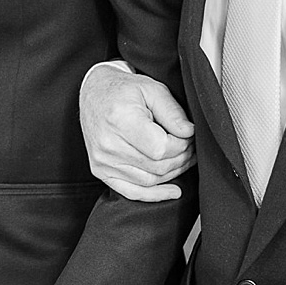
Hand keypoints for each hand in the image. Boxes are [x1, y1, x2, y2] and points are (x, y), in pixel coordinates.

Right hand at [80, 57, 191, 194]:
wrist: (94, 94)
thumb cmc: (123, 90)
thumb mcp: (152, 89)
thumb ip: (172, 112)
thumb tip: (189, 133)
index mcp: (120, 119)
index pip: (160, 148)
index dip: (181, 145)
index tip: (188, 136)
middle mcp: (108, 144)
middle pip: (156, 166)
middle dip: (180, 158)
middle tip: (191, 147)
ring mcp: (103, 161)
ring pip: (149, 181)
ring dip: (172, 173)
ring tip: (184, 160)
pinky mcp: (101, 171)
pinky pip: (132, 192)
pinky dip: (155, 195)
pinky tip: (173, 191)